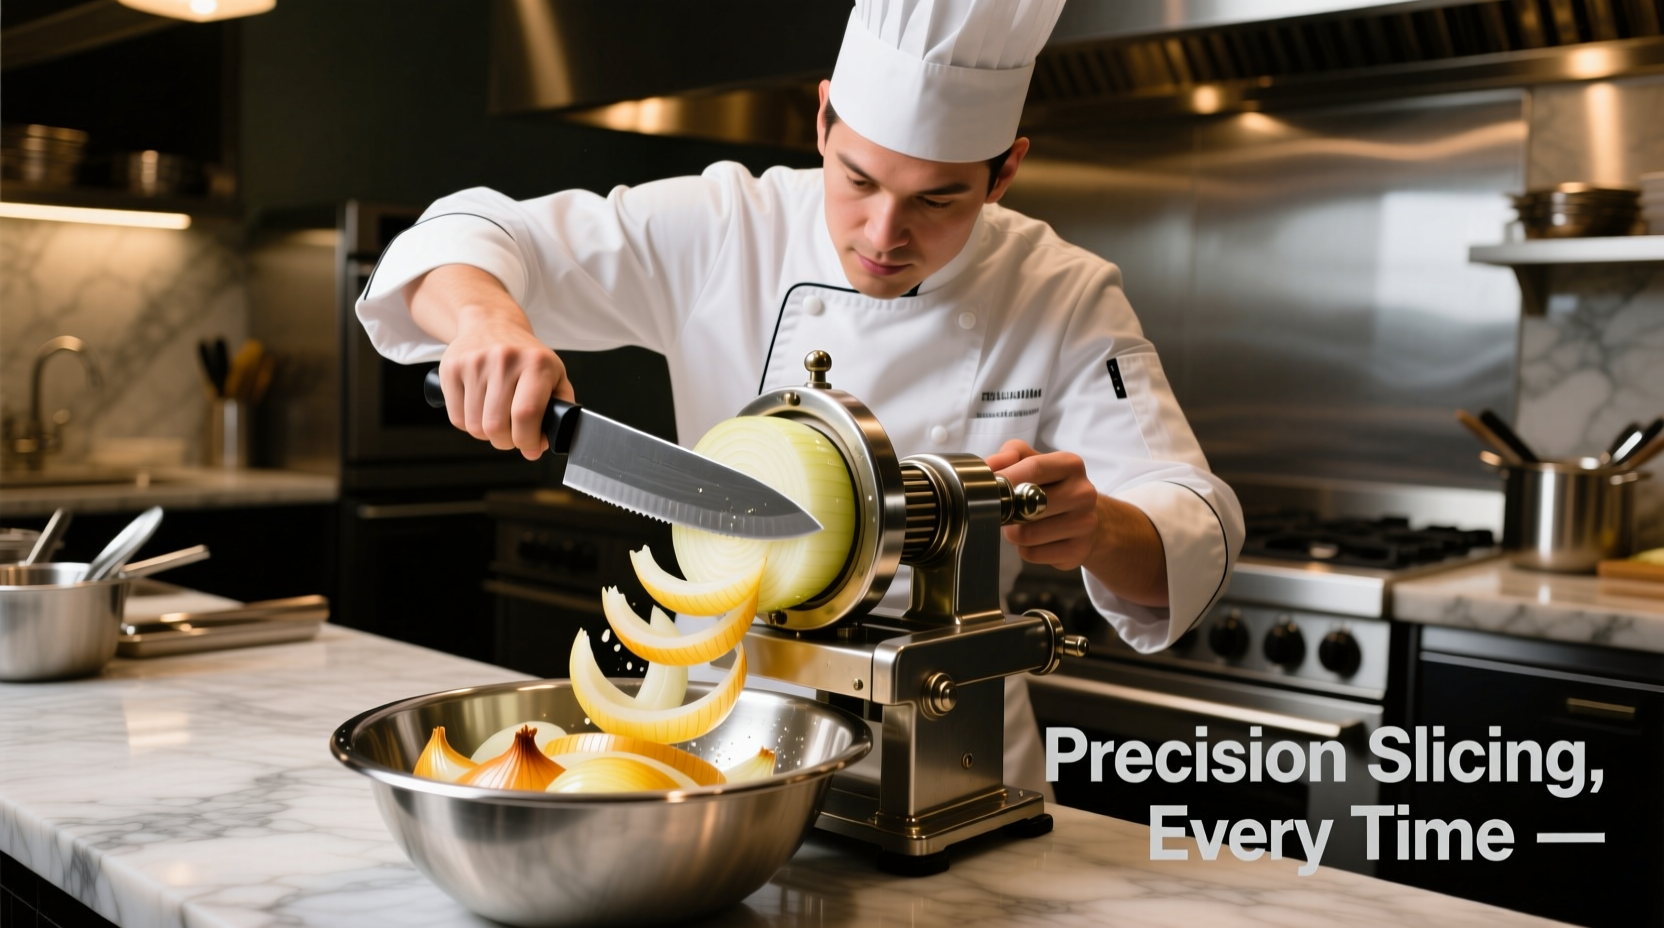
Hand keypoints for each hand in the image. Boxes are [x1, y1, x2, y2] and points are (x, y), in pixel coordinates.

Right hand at [407, 265, 573, 459]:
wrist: (491, 323)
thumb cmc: (526, 357)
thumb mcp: (555, 374)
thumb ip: (559, 409)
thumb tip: (542, 444)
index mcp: (536, 363)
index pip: (526, 414)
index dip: (528, 441)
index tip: (531, 447)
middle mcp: (504, 360)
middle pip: (497, 426)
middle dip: (506, 442)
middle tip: (512, 436)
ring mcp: (475, 363)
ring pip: (475, 427)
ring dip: (487, 434)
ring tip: (497, 420)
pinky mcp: (451, 368)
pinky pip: (457, 418)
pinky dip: (469, 424)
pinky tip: (480, 410)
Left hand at [987, 439, 1169, 607]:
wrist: (1084, 518)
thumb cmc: (1052, 487)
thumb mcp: (1034, 461)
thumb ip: (1010, 454)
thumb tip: (990, 466)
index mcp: (1071, 465)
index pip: (1034, 468)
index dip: (1006, 478)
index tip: (988, 487)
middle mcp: (1083, 492)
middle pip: (1028, 505)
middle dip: (1007, 511)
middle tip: (1005, 510)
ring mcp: (1085, 523)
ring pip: (1027, 534)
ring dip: (1014, 532)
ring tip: (1020, 525)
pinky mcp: (1079, 550)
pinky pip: (1033, 554)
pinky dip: (1025, 549)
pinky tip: (1035, 540)